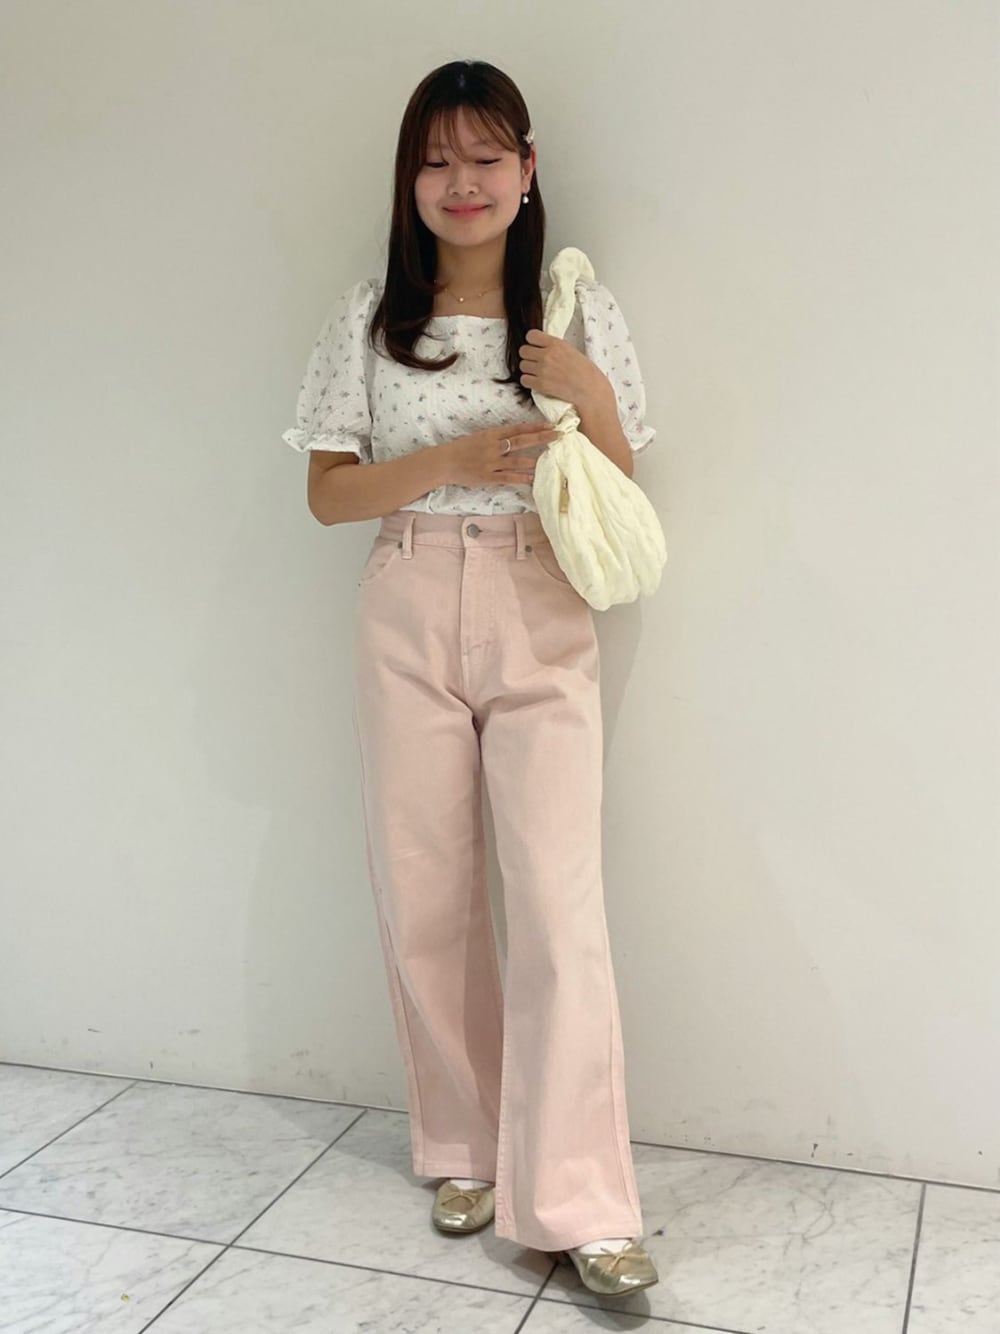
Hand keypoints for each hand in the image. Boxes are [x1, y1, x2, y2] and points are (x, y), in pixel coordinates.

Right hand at [439, 422, 562, 488]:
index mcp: (491, 435)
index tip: (550, 424)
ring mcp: (491, 463)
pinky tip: (532, 478)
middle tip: (557, 435)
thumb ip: (497, 437)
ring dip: (534, 459)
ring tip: (550, 456)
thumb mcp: (479, 437)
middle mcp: (493, 447)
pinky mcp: (488, 477)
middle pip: (521, 441)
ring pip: (516, 460)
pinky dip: (520, 478)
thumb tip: (517, 436)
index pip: (517, 429)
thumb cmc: (461, 449)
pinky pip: (507, 478)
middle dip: (541, 437)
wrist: (444, 462)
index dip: (534, 426)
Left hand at [518, 329, 607, 406]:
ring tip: (538, 373)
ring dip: (528, 369)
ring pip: (522, 365)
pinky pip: (524, 379)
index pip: (531, 335)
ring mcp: (543, 370)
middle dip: (528, 356)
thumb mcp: (570, 349)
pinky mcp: (541, 384)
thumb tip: (540, 346)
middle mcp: (547, 355)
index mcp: (555, 343)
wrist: (589, 389)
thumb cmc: (584, 370)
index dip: (532, 342)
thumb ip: (553, 346)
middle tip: (536, 362)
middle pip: (523, 351)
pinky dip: (529, 381)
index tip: (536, 347)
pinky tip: (537, 382)